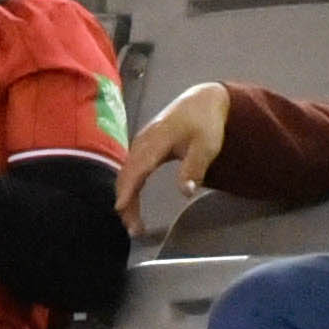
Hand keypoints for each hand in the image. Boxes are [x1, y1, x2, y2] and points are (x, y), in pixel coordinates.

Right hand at [118, 83, 233, 228]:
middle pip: (128, 173)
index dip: (128, 189)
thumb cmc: (206, 123)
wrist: (203, 101)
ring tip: (130, 221)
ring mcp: (141, 142)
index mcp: (157, 140)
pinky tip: (131, 202)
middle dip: (126, 200)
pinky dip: (129, 186)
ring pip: (127, 172)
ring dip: (126, 196)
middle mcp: (143, 141)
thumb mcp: (207, 146)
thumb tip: (185, 193)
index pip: (138, 167)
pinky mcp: (143, 146)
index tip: (121, 208)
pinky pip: (130, 168)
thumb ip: (194, 168)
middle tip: (132, 228)